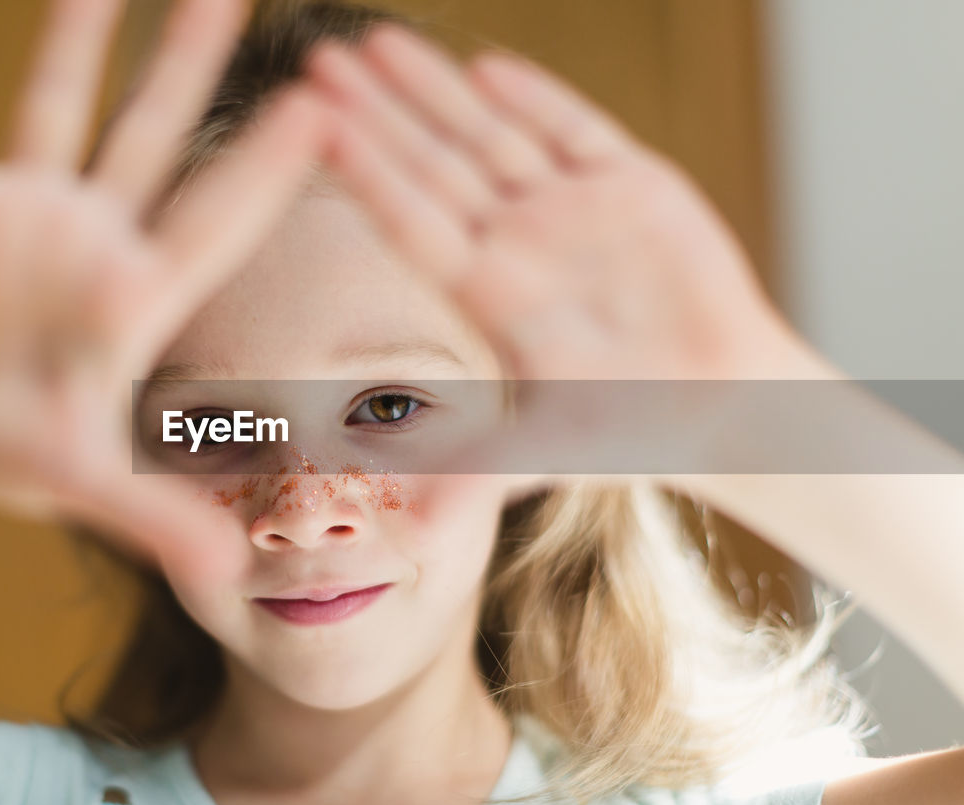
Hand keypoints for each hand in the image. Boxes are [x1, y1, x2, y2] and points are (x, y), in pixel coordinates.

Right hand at [0, 0, 326, 573]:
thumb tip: (233, 578)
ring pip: (56, 107)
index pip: (218, 218)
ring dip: (75, 36)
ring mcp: (20, 216)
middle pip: (154, 132)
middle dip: (190, 57)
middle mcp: (92, 238)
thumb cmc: (24, 459)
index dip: (268, 165)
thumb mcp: (92, 488)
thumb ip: (158, 520)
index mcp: (139, 295)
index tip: (326, 101)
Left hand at [306, 26, 831, 481]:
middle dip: (380, 113)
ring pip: (493, 135)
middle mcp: (516, 240)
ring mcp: (569, 208)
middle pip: (435, 164)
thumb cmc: (631, 430)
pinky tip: (488, 67)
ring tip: (379, 42)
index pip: (411, 219)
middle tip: (318, 60)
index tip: (311, 126)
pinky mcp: (631, 185)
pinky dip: (538, 100)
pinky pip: (577, 131)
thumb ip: (479, 472)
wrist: (719, 402)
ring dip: (438, 91)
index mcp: (487, 290)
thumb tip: (411, 531)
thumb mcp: (546, 450)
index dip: (364, 171)